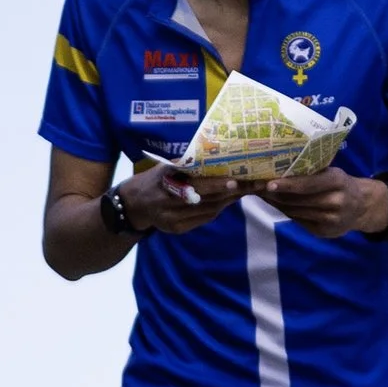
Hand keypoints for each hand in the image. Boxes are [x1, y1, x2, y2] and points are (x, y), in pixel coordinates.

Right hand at [120, 162, 240, 234]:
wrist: (133, 204)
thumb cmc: (153, 179)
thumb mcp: (165, 168)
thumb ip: (187, 165)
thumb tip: (216, 157)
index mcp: (166, 182)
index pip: (197, 185)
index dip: (216, 185)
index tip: (235, 181)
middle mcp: (169, 203)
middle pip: (207, 199)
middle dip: (232, 192)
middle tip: (254, 184)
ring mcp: (173, 219)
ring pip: (209, 210)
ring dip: (230, 200)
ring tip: (248, 189)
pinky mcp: (177, 229)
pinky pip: (203, 219)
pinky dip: (218, 209)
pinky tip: (230, 201)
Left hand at [264, 166, 387, 238]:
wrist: (361, 207)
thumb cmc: (340, 184)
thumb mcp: (332, 173)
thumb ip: (311, 173)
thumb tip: (278, 169)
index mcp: (337, 181)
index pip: (308, 184)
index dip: (287, 184)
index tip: (268, 183)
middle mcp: (335, 201)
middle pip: (297, 200)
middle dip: (275, 194)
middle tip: (256, 186)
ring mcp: (330, 219)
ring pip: (294, 211)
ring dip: (276, 203)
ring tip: (261, 194)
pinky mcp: (323, 232)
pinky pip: (298, 220)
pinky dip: (285, 211)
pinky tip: (276, 204)